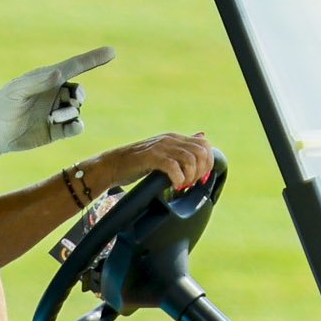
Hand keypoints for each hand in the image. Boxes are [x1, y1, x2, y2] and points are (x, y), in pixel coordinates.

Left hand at [0, 48, 112, 156]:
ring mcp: (55, 112)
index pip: (74, 67)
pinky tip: (71, 127)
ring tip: (52, 118)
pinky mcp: (55, 131)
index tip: (111, 51)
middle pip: (79, 91)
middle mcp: (54, 94)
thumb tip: (60, 73)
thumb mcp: (18, 90)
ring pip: (76, 110)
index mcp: (48, 79)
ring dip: (69, 113)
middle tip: (71, 99)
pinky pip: (74, 127)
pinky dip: (76, 126)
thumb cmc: (3, 104)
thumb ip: (38, 81)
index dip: (93, 59)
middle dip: (78, 95)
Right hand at [92, 131, 214, 194]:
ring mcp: (160, 147)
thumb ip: (182, 147)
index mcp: (174, 137)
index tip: (200, 176)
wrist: (113, 165)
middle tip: (191, 182)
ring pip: (190, 159)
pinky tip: (174, 184)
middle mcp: (169, 139)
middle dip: (201, 170)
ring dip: (190, 176)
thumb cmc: (137, 162)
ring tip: (182, 184)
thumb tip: (202, 135)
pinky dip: (178, 178)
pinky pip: (174, 167)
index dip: (208, 162)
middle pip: (201, 152)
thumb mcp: (163, 152)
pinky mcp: (151, 157)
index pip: (204, 144)